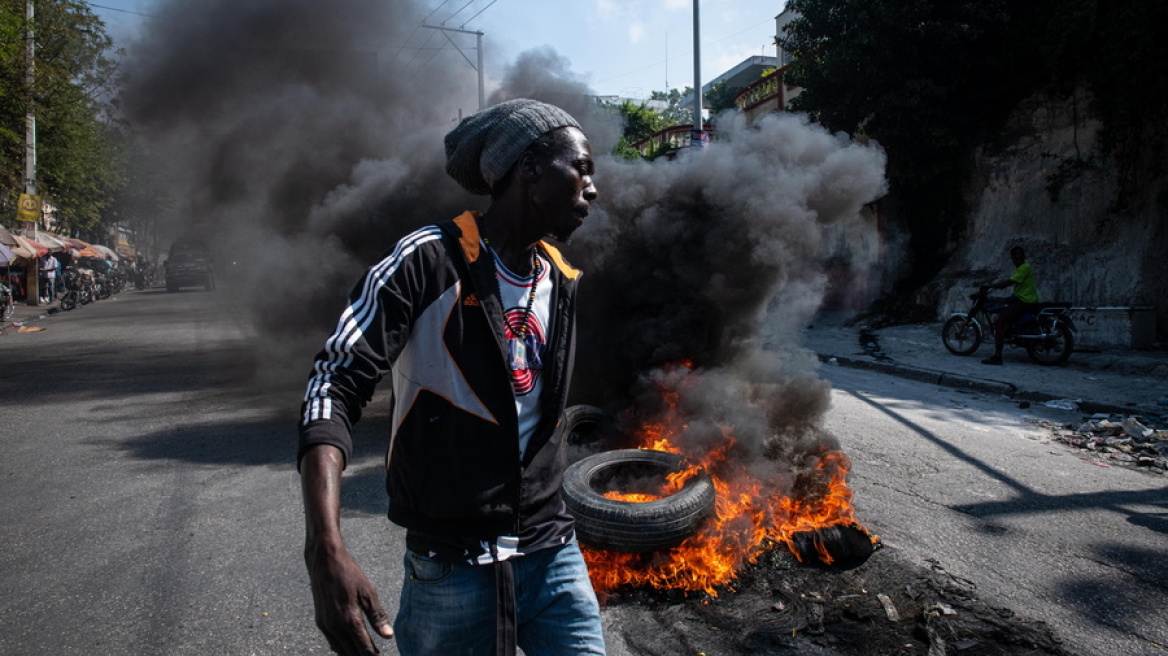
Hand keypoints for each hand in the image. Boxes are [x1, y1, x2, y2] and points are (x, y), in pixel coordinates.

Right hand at [306, 539, 393, 654]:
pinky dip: (342, 647)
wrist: (324, 562)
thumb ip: (378, 616)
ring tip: (366, 654)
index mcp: (349, 619)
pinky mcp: (320, 621)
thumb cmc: (349, 574)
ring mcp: (325, 625)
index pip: (364, 648)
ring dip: (352, 654)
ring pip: (340, 650)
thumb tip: (388, 636)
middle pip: (351, 653)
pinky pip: (332, 641)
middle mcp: (335, 626)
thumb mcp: (368, 592)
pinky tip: (350, 646)